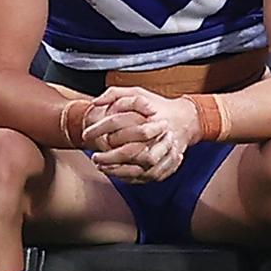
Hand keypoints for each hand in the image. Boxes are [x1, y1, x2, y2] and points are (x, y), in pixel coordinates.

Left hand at [83, 87, 200, 183]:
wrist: (185, 121)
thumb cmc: (157, 106)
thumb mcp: (137, 93)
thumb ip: (114, 93)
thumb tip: (95, 102)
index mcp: (149, 115)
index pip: (117, 122)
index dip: (98, 129)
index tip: (86, 134)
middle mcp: (159, 135)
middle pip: (129, 151)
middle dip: (108, 157)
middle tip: (94, 157)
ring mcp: (165, 153)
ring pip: (138, 168)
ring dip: (117, 171)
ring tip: (102, 166)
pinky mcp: (167, 166)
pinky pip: (146, 177)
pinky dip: (129, 178)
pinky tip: (116, 173)